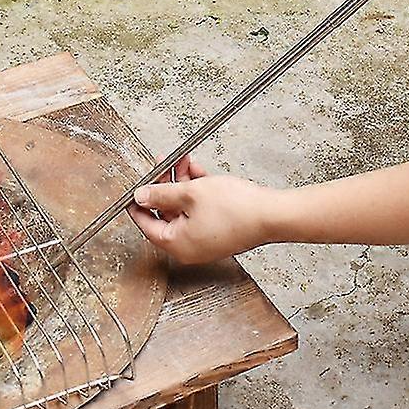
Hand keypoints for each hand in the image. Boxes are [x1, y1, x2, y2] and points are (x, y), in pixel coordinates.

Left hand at [127, 156, 281, 263]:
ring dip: (183, 184)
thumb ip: (161, 193)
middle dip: (166, 185)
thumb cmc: (236, 209)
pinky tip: (200, 173)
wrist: (271, 215)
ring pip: (185, 209)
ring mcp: (205, 240)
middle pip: (167, 213)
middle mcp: (189, 247)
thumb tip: (141, 196)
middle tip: (164, 165)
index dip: (139, 201)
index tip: (137, 186)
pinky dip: (198, 193)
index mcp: (176, 244)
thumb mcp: (191, 193)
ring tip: (185, 161)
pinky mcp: (219, 231)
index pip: (146, 223)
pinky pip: (200, 211)